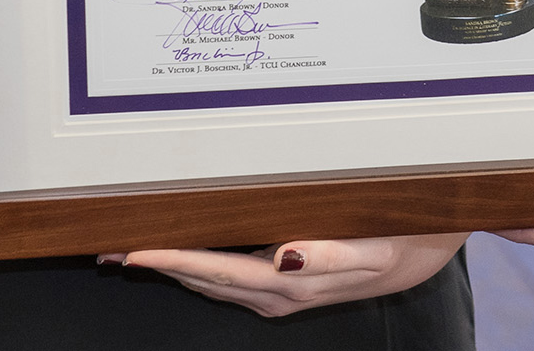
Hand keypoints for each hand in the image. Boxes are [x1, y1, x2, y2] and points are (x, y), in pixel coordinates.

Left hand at [98, 234, 467, 316]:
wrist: (423, 252)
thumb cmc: (397, 240)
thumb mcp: (372, 247)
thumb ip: (329, 254)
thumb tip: (284, 257)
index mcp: (289, 285)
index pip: (216, 271)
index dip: (172, 261)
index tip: (134, 250)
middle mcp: (275, 293)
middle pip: (202, 279)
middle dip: (156, 264)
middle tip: (110, 245)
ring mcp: (276, 292)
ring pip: (211, 280)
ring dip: (171, 267)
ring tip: (132, 248)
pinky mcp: (283, 283)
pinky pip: (227, 275)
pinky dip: (197, 264)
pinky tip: (184, 252)